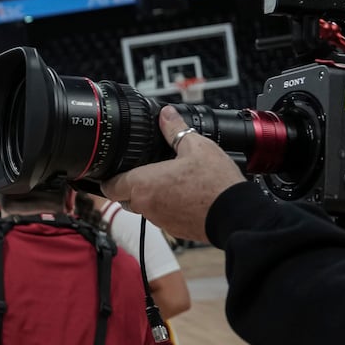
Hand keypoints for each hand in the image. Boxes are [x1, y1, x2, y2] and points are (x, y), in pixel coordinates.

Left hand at [100, 106, 243, 241]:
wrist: (236, 214)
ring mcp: (159, 220)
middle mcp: (146, 206)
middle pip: (124, 197)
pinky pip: (161, 217)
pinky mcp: (174, 229)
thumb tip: (166, 114)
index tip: (113, 171)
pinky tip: (183, 195)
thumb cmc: (215, 183)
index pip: (109, 186)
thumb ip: (175, 129)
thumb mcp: (197, 147)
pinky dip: (166, 206)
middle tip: (144, 171)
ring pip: (143, 208)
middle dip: (130, 185)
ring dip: (150, 196)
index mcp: (143, 184)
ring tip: (168, 181)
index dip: (109, 178)